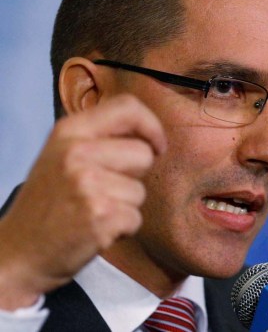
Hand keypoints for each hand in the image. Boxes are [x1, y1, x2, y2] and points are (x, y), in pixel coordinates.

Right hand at [0, 94, 166, 309]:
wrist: (18, 253)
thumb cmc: (50, 203)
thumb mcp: (63, 156)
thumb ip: (100, 139)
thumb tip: (150, 134)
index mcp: (69, 131)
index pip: (128, 107)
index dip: (151, 126)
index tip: (156, 146)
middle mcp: (77, 152)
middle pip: (143, 153)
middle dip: (135, 175)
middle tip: (103, 190)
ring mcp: (88, 184)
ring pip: (141, 190)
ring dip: (126, 206)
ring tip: (94, 211)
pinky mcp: (100, 216)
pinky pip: (136, 218)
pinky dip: (123, 228)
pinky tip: (96, 229)